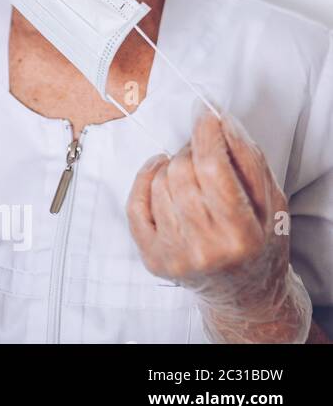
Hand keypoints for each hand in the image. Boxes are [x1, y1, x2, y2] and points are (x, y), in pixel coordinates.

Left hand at [126, 105, 312, 342]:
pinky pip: (135, 204)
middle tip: (203, 153)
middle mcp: (206, 250)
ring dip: (172, 167)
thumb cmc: (260, 241)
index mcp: (242, 235)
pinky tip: (161, 173)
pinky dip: (146, 180)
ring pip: (159, 184)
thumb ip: (248, 159)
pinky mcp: (152, 258)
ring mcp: (175, 256)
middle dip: (191, 151)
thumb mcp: (271, 202)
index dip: (206, 134)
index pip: (213, 169)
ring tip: (190, 174)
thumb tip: (219, 119)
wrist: (244, 292)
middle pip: (182, 173)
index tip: (205, 113)